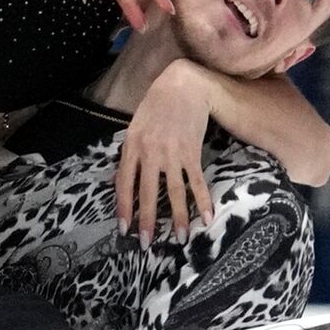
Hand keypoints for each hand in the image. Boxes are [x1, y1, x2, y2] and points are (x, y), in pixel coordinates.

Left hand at [116, 60, 214, 245]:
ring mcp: (171, 153)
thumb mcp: (135, 127)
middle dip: (147, 221)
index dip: (123, 208)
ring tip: (180, 239)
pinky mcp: (191, 152)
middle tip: (147, 244)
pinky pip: (196, 181)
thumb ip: (131, 153)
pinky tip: (206, 217)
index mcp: (131, 147)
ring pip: (173, 192)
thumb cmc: (156, 105)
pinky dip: (201, 200)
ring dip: (178, 218)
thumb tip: (125, 179)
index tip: (123, 228)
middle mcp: (149, 153)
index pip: (123, 184)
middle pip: (147, 193)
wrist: (183, 85)